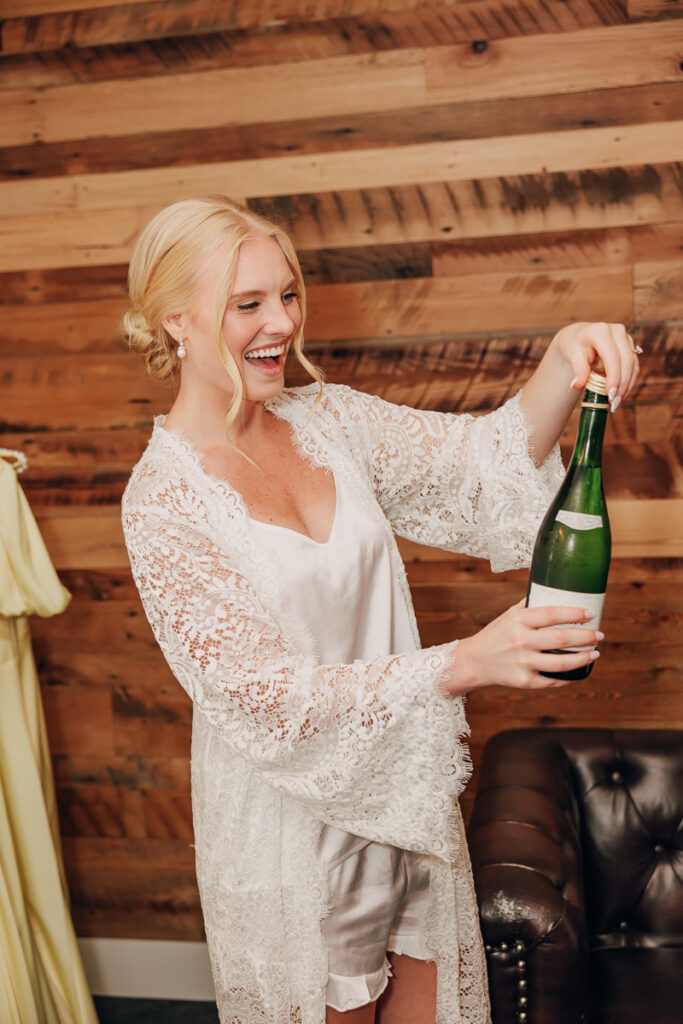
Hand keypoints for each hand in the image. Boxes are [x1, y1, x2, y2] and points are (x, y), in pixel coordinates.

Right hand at [440, 599, 603, 695]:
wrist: (475, 661)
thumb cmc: (497, 634)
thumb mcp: (510, 615)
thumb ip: (531, 605)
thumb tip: (556, 592)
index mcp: (519, 621)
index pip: (552, 614)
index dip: (575, 613)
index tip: (590, 613)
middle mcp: (520, 641)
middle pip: (561, 639)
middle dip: (586, 637)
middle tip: (599, 635)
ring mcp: (522, 663)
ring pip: (561, 663)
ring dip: (583, 658)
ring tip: (595, 653)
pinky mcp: (523, 681)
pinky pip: (552, 681)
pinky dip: (568, 677)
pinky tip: (577, 672)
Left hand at [549, 321, 639, 411]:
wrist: (578, 338)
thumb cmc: (573, 346)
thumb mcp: (572, 355)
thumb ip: (577, 369)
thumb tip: (576, 385)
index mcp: (600, 331)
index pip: (612, 357)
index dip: (614, 377)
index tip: (610, 395)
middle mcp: (617, 331)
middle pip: (626, 361)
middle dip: (622, 384)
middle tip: (614, 403)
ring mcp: (626, 338)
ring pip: (632, 365)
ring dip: (627, 385)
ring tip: (616, 402)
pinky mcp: (630, 347)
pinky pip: (634, 367)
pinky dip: (629, 382)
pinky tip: (621, 394)